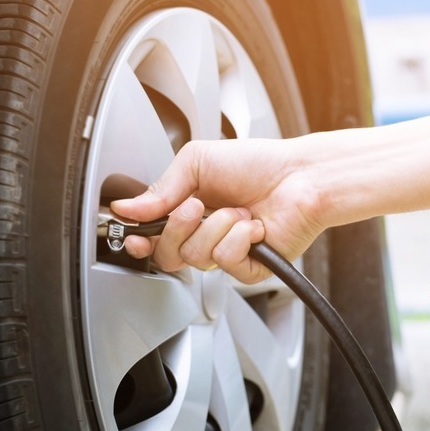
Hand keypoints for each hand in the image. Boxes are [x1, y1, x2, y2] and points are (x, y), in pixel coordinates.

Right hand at [110, 138, 325, 282]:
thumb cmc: (259, 164)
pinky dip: (239, 238)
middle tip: (196, 206)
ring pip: (197, 257)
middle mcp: (207, 235)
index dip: (141, 240)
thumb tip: (129, 208)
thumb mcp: (197, 162)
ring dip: (218, 226)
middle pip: (169, 255)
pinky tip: (254, 226)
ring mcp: (228, 254)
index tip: (136, 235)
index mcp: (190, 211)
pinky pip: (226, 262)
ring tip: (239, 210)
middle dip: (178, 228)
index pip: (155, 238)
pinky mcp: (250, 268)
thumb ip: (161, 188)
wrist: (301, 175)